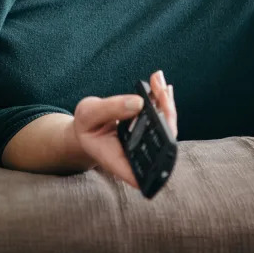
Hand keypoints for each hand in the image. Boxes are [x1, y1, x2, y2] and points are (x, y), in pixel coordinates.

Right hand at [71, 70, 177, 189]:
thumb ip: (110, 109)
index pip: (149, 172)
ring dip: (166, 103)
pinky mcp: (151, 132)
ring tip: (157, 80)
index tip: (164, 127)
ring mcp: (147, 145)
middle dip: (167, 113)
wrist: (87, 125)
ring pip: (167, 128)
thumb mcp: (89, 114)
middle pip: (164, 143)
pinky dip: (161, 100)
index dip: (162, 155)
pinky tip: (158, 84)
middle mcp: (139, 157)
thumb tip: (139, 103)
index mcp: (121, 162)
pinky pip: (162, 118)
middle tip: (160, 90)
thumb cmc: (86, 125)